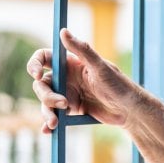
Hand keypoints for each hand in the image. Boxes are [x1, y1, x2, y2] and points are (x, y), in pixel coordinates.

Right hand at [26, 28, 142, 133]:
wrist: (128, 110)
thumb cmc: (118, 84)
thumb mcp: (100, 67)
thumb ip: (82, 50)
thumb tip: (63, 31)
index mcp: (71, 63)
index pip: (44, 58)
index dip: (35, 64)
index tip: (37, 74)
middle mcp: (66, 77)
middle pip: (42, 83)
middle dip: (46, 95)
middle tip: (63, 104)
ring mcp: (67, 93)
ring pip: (46, 101)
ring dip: (47, 112)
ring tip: (55, 123)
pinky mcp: (70, 109)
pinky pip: (54, 115)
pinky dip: (48, 123)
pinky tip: (48, 130)